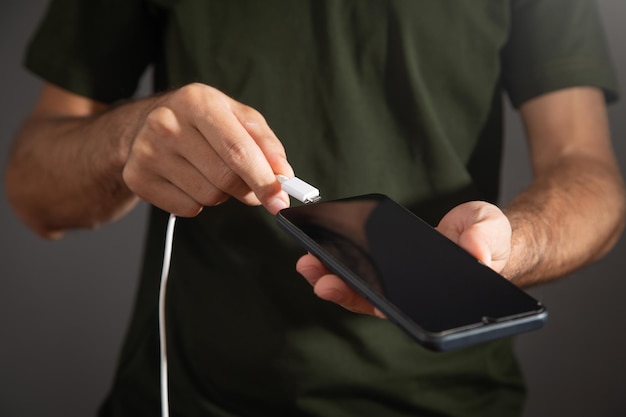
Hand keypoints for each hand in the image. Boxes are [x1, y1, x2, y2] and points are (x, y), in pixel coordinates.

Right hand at [122, 83, 293, 215]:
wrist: (147, 124)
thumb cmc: (202, 121)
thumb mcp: (237, 117)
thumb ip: (266, 144)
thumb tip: (283, 175)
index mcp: (197, 101)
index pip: (238, 150)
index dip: (264, 179)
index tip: (280, 200)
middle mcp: (167, 123)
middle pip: (225, 178)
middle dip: (247, 189)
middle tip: (250, 186)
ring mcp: (148, 151)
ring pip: (208, 196)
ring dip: (221, 194)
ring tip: (211, 172)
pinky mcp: (137, 177)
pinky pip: (187, 208)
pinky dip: (198, 202)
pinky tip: (190, 180)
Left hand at [296, 201, 511, 316]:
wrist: (480, 235)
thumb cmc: (488, 240)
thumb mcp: (491, 232)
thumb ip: (484, 240)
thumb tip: (475, 252)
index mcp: (435, 295)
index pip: (406, 309)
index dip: (383, 307)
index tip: (366, 303)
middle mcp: (411, 294)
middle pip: (373, 301)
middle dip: (344, 291)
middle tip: (320, 280)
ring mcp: (395, 281)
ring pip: (359, 287)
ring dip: (332, 276)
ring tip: (308, 263)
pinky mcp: (384, 264)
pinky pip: (357, 266)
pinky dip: (336, 260)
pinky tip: (317, 250)